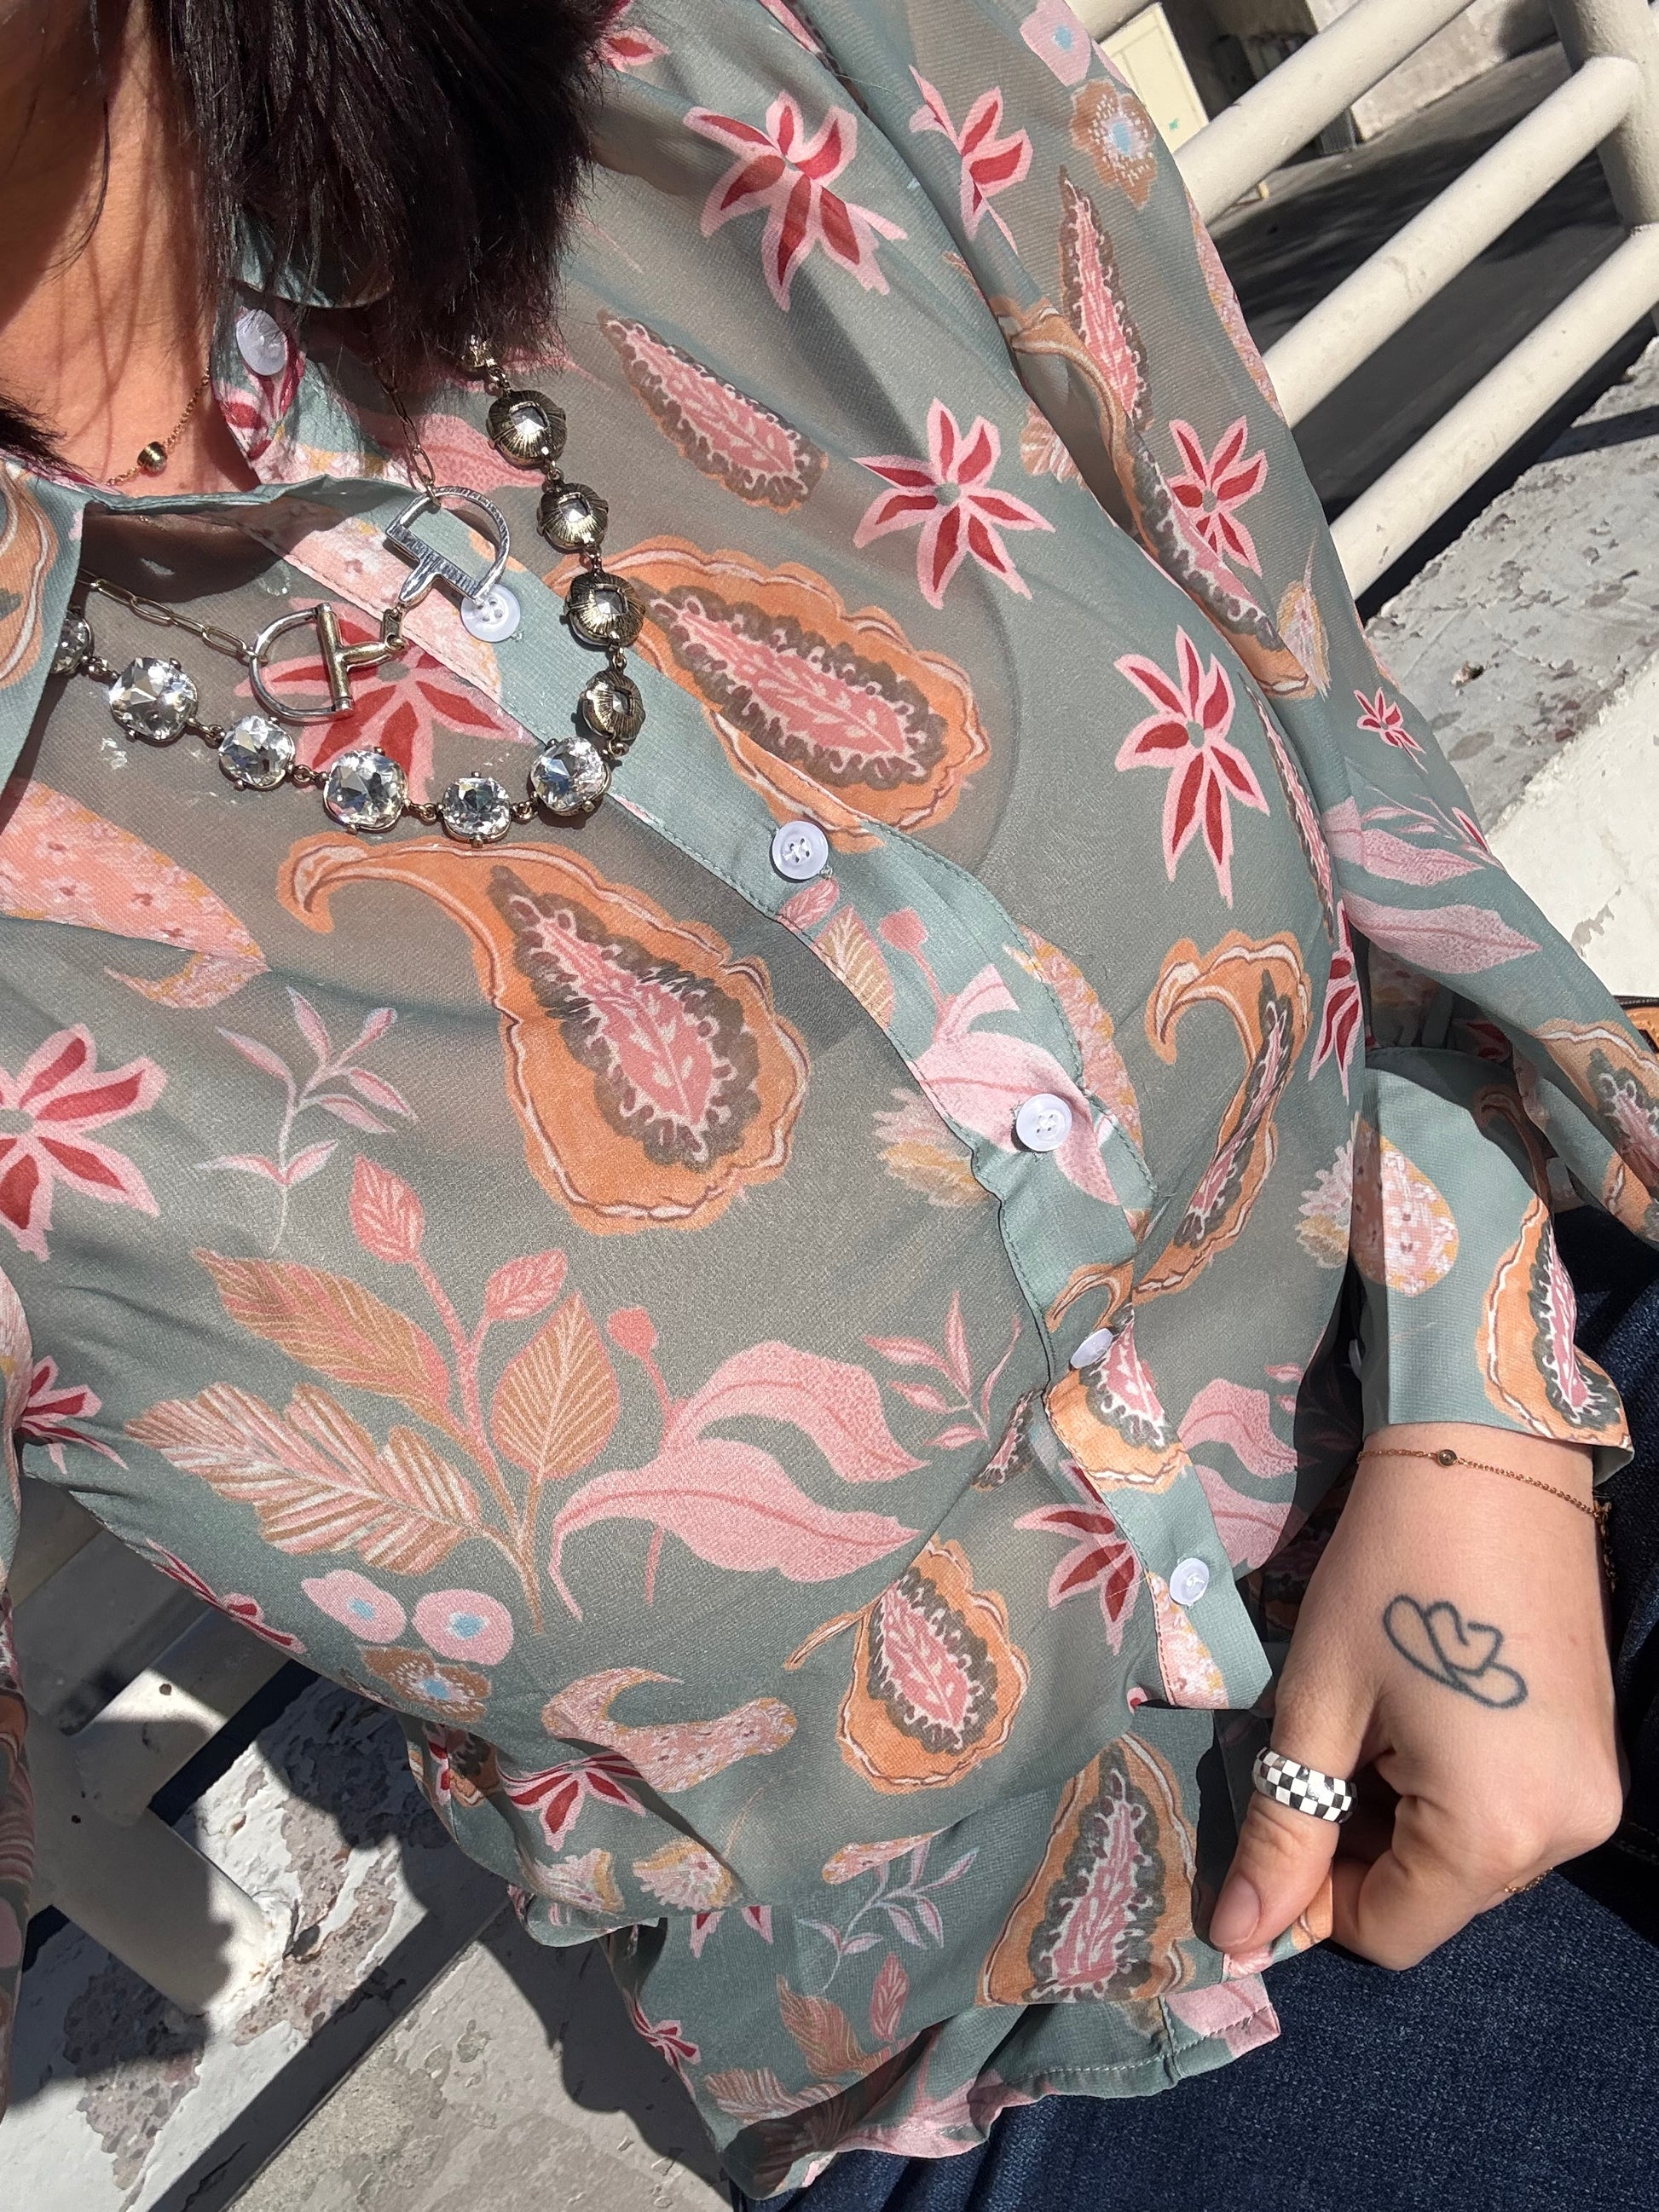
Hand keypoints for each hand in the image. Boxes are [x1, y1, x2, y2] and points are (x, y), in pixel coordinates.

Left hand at [1209, 1422, 1624, 1967]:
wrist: (1488, 1459)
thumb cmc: (1389, 1573)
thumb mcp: (1321, 1702)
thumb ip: (1285, 1830)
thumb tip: (1238, 1941)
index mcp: (1497, 1832)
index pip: (1389, 1932)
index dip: (1313, 1899)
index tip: (1267, 1827)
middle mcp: (1565, 1834)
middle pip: (1435, 1898)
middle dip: (1356, 1850)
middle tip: (1310, 1751)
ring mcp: (1591, 1796)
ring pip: (1469, 1859)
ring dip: (1401, 1817)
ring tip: (1365, 1719)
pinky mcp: (1594, 1757)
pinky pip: (1507, 1815)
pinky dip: (1448, 1790)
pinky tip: (1412, 1713)